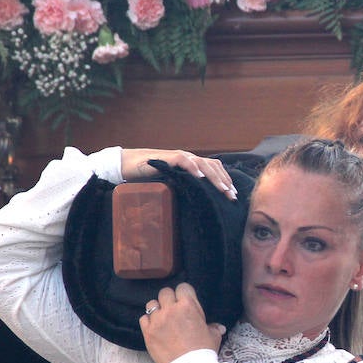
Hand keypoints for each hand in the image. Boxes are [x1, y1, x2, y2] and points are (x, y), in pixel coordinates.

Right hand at [121, 148, 236, 198]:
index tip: (233, 195)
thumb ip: (184, 188)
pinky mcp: (167, 158)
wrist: (128, 164)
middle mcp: (188, 158)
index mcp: (192, 164)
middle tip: (233, 196)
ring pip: (202, 164)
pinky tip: (200, 178)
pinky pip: (183, 161)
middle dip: (224, 182)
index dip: (225, 180)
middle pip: (212, 166)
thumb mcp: (172, 184)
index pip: (214, 169)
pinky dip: (193, 168)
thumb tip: (198, 205)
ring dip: (214, 177)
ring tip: (223, 189)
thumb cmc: (150, 176)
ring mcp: (179, 156)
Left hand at [140, 283, 224, 362]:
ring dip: (157, 309)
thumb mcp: (213, 336)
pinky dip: (148, 322)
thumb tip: (219, 327)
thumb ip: (213, 327)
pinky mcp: (148, 332)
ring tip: (162, 318)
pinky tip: (155, 328)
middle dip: (169, 299)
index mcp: (189, 306)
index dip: (184, 293)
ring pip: (152, 304)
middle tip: (173, 309)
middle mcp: (171, 309)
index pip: (183, 287)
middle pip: (165, 292)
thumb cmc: (203, 352)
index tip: (185, 300)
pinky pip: (143, 318)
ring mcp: (158, 320)